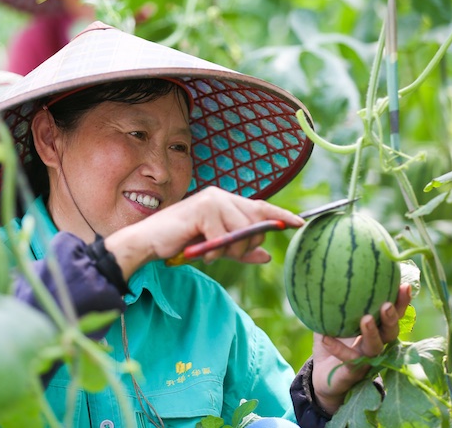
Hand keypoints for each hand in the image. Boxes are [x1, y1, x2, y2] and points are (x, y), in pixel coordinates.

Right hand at [104, 186, 303, 277]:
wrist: (151, 244)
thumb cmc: (182, 244)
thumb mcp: (217, 249)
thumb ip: (241, 250)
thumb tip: (267, 255)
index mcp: (225, 201)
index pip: (260, 206)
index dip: (281, 215)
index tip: (300, 223)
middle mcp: (220, 195)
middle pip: (254, 222)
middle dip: (246, 244)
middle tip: (224, 254)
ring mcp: (211, 200)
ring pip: (241, 231)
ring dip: (229, 249)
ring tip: (209, 252)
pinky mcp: (202, 210)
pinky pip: (223, 237)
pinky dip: (215, 250)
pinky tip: (201, 250)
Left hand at [310, 284, 411, 414]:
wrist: (321, 377)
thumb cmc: (330, 341)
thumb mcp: (329, 317)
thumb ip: (331, 299)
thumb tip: (323, 268)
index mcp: (375, 330)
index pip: (393, 315)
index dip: (401, 302)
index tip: (404, 285)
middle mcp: (376, 345)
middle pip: (391, 332)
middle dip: (392, 317)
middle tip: (386, 304)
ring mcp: (366, 361)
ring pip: (376, 348)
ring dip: (372, 333)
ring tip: (366, 319)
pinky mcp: (353, 374)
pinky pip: (347, 360)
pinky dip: (337, 348)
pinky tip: (326, 337)